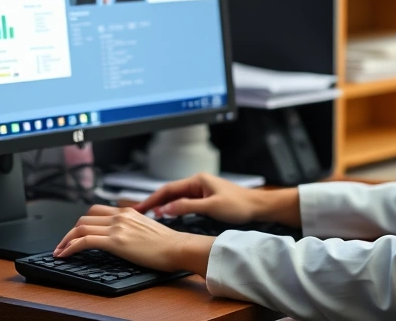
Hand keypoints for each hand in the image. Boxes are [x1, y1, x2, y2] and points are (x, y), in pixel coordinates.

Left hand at [54, 205, 213, 274]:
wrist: (178, 247)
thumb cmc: (168, 243)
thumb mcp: (147, 228)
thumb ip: (132, 227)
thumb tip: (123, 236)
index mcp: (128, 212)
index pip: (96, 211)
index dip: (81, 223)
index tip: (75, 233)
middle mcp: (120, 216)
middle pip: (84, 218)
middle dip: (70, 231)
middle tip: (64, 243)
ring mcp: (117, 228)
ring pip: (80, 228)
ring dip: (65, 240)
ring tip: (59, 251)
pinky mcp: (115, 241)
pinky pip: (84, 241)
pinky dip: (70, 247)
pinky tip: (65, 255)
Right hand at [135, 172, 298, 225]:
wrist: (258, 207)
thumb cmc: (239, 205)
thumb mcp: (211, 207)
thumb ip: (187, 207)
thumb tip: (165, 210)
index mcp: (197, 180)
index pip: (168, 189)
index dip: (151, 198)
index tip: (138, 207)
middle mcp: (197, 183)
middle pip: (169, 192)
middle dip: (153, 202)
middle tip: (137, 213)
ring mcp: (201, 190)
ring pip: (176, 198)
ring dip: (162, 206)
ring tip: (147, 216)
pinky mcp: (205, 199)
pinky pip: (184, 202)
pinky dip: (173, 209)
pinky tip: (167, 216)